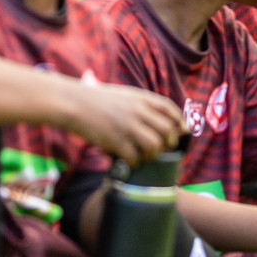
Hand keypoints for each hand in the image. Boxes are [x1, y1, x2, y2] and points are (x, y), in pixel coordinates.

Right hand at [61, 81, 183, 163]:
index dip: (180, 121)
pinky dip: (134, 162)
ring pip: (155, 146)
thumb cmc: (96, 99)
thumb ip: (141, 104)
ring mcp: (127, 126)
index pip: (170, 109)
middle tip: (161, 148)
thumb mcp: (124, 94)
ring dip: (152, 155)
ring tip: (143, 156)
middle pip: (167, 130)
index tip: (183, 131)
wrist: (73, 102)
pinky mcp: (115, 140)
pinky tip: (128, 161)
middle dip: (168, 142)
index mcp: (141, 98)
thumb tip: (157, 118)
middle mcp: (138, 111)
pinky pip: (134, 157)